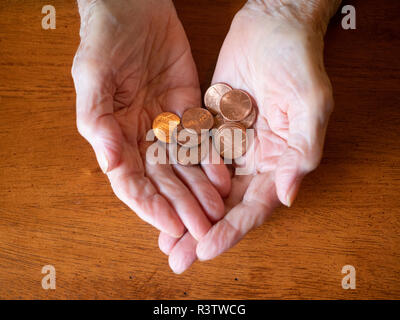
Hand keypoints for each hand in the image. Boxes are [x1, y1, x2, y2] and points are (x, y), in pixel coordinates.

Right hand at [72, 0, 229, 239]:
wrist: (135, 10)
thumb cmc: (105, 42)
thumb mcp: (92, 77)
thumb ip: (97, 122)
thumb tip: (109, 164)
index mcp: (115, 137)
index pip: (132, 183)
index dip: (150, 206)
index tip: (170, 225)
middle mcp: (141, 137)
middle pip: (162, 181)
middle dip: (181, 206)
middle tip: (201, 228)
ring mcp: (167, 126)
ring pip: (185, 167)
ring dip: (200, 190)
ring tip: (217, 211)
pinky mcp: (189, 111)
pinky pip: (202, 141)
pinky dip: (212, 160)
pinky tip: (224, 178)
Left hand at [159, 0, 337, 272]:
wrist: (273, 25)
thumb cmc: (298, 61)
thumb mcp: (311, 103)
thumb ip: (302, 151)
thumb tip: (287, 196)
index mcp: (280, 160)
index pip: (254, 205)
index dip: (231, 229)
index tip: (206, 249)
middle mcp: (254, 158)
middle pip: (226, 205)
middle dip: (202, 231)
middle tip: (177, 257)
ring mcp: (231, 144)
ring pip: (205, 187)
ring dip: (186, 211)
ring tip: (165, 238)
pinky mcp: (210, 126)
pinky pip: (192, 157)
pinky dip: (178, 177)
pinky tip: (161, 194)